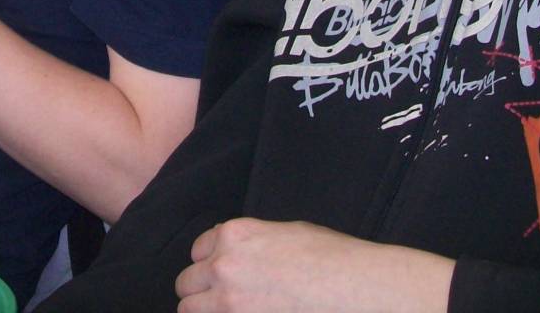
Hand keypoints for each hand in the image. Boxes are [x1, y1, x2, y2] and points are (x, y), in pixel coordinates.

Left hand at [174, 220, 453, 312]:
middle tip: (221, 298)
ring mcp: (229, 301)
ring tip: (228, 309)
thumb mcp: (286, 234)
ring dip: (204, 310)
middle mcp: (224, 267)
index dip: (210, 263)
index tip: (220, 273)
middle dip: (202, 290)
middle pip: (187, 283)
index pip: (198, 251)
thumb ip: (251, 243)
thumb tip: (240, 255)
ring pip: (189, 309)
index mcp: (234, 236)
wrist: (352, 288)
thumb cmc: (329, 259)